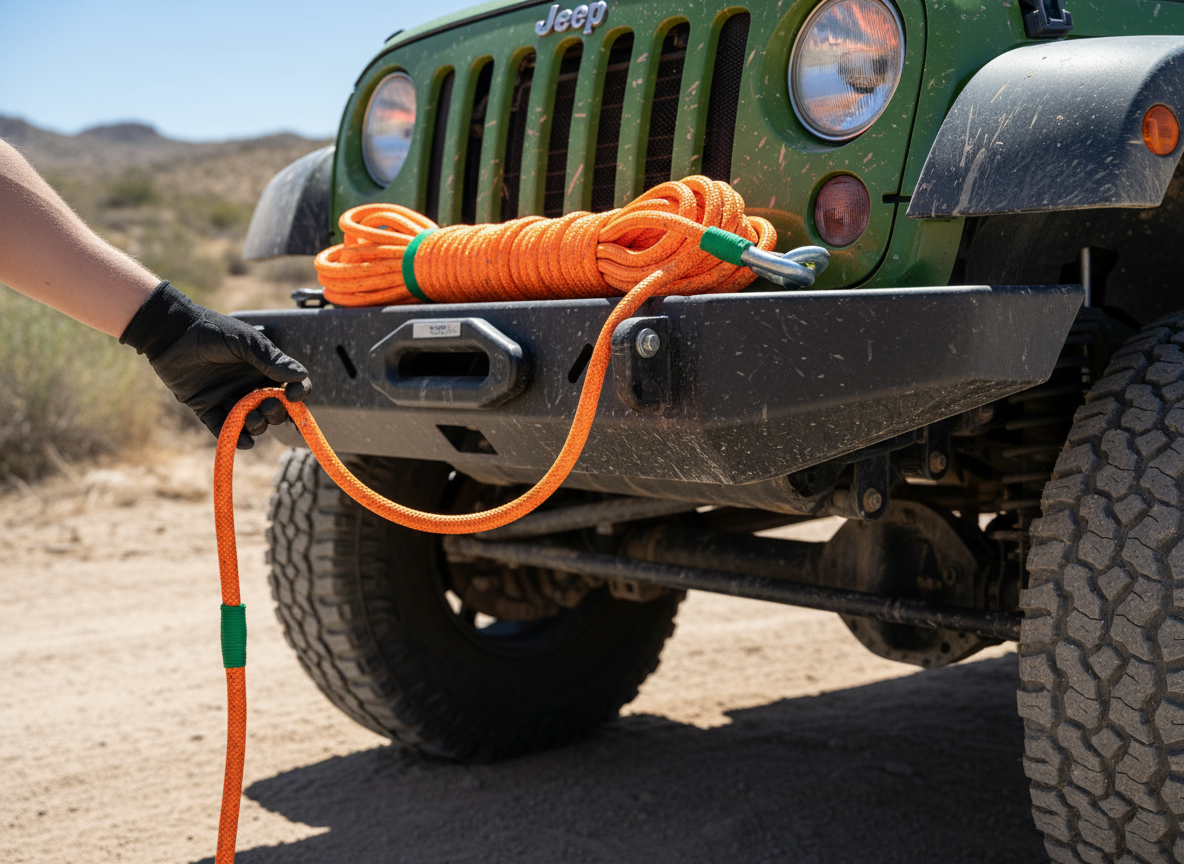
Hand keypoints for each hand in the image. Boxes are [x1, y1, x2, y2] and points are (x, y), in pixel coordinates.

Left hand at [121, 282, 311, 448]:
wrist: (172, 333)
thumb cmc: (212, 331)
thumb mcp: (245, 342)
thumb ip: (270, 359)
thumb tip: (301, 375)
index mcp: (264, 368)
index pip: (290, 386)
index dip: (297, 394)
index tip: (293, 396)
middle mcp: (250, 385)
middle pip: (274, 409)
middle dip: (276, 413)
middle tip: (267, 406)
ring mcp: (229, 398)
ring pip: (252, 422)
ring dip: (258, 425)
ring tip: (252, 418)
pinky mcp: (207, 408)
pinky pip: (224, 428)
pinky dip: (236, 438)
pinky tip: (245, 441)